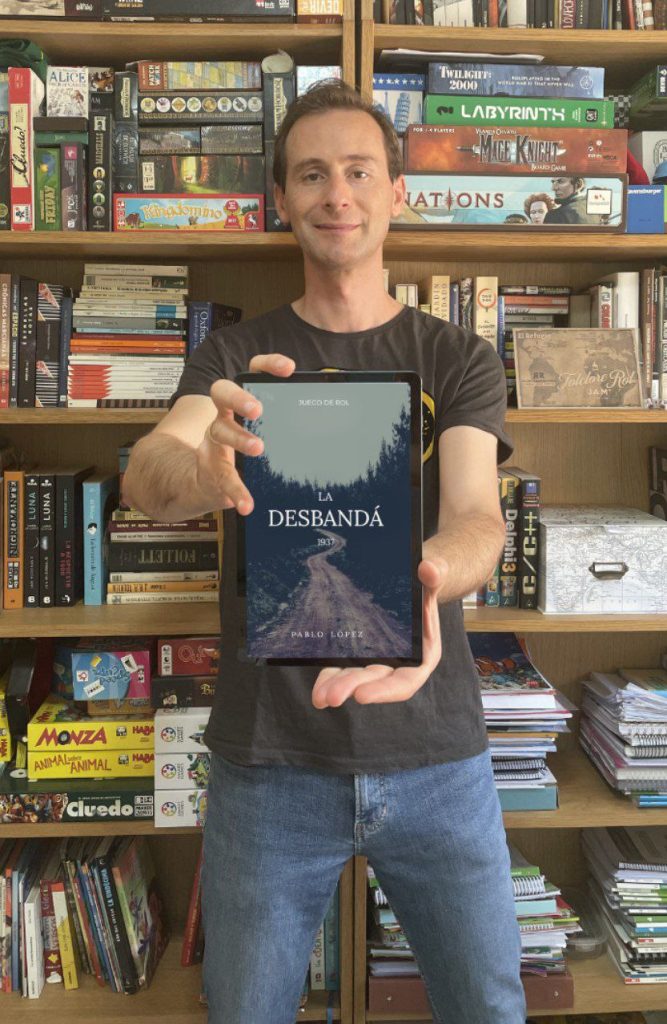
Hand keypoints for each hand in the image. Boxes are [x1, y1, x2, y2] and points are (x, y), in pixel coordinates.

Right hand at [195, 353, 294, 514]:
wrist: (208, 480)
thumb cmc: (247, 448)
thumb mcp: (268, 431)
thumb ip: (291, 421)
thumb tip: (334, 411)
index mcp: (242, 400)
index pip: (251, 371)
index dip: (267, 365)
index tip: (289, 369)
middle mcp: (225, 415)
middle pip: (222, 392)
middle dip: (239, 397)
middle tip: (257, 409)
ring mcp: (216, 440)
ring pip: (221, 431)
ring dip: (240, 439)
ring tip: (258, 448)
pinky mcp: (213, 468)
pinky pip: (224, 478)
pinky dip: (236, 492)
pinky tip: (246, 503)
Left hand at [311, 558, 443, 708]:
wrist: (412, 578)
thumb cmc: (425, 580)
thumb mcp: (434, 575)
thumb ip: (437, 574)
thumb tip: (429, 569)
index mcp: (423, 655)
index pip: (405, 680)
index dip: (384, 690)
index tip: (362, 695)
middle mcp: (400, 663)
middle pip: (375, 681)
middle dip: (352, 687)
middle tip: (332, 697)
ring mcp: (377, 660)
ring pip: (355, 677)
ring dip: (336, 687)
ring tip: (319, 697)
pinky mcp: (359, 653)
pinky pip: (342, 666)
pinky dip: (329, 676)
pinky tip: (317, 689)